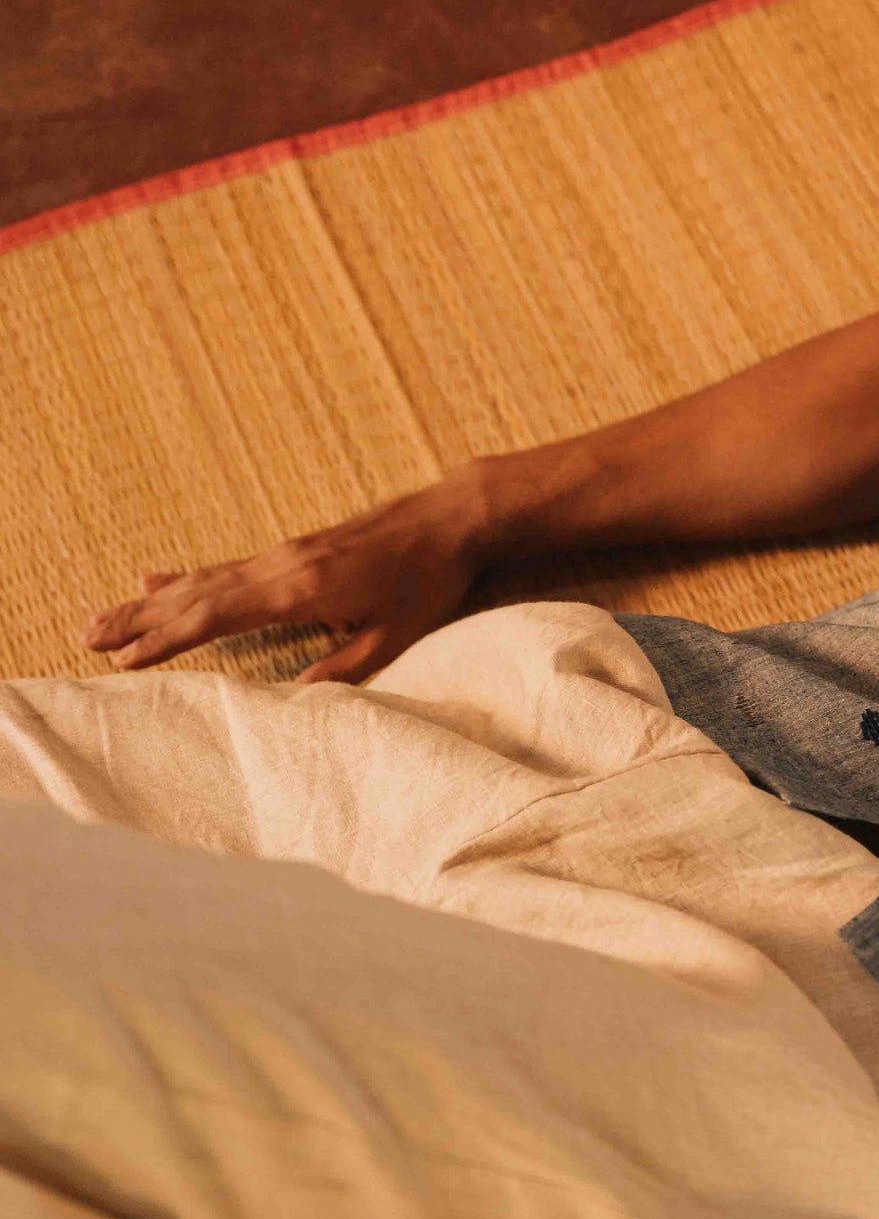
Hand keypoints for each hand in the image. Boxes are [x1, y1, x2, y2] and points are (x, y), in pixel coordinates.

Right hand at [82, 475, 493, 683]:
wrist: (450, 518)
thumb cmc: (427, 580)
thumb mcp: (393, 635)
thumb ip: (342, 668)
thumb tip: (293, 700)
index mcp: (299, 589)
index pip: (217, 618)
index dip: (168, 640)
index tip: (126, 661)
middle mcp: (281, 565)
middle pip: (194, 597)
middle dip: (139, 620)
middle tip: (88, 637)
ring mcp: (285, 554)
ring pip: (204, 580)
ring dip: (152, 601)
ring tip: (107, 617)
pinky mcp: (294, 550)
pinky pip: (228, 568)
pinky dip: (188, 578)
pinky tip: (160, 579)